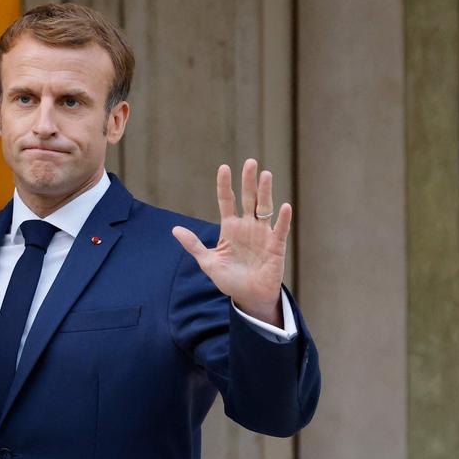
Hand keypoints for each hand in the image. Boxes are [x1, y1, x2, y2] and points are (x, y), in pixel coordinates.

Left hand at [172, 159, 291, 326]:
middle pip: (248, 199)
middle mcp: (247, 226)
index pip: (227, 201)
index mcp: (229, 227)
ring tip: (266, 175)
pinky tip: (284, 206)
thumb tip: (175, 229)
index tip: (224, 167)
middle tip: (250, 162)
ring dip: (265, 192)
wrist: (248, 297)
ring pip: (264, 208)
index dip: (225, 185)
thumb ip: (193, 245)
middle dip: (248, 181)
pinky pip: (280, 230)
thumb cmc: (229, 278)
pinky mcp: (276, 246)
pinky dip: (283, 219)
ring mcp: (262, 234)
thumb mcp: (208, 262)